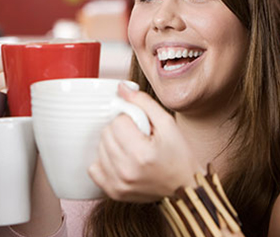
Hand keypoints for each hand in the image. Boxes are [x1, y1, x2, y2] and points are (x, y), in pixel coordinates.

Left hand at [88, 84, 201, 202]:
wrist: (186, 187)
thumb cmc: (180, 156)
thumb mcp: (168, 124)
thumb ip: (143, 102)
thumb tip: (122, 88)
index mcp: (141, 153)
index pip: (118, 121)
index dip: (130, 119)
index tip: (141, 127)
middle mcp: (127, 171)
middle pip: (106, 134)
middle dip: (120, 130)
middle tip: (138, 137)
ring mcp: (119, 184)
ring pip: (99, 149)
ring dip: (113, 145)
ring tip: (132, 149)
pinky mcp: (114, 192)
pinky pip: (94, 169)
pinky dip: (105, 162)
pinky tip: (121, 160)